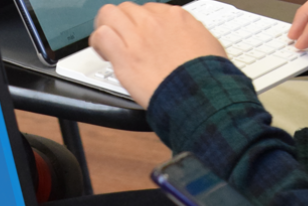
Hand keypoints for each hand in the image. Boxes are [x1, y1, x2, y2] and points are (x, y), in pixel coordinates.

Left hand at [89, 2, 225, 107]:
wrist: (200, 94)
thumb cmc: (207, 77)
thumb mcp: (209, 46)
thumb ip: (193, 38)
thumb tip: (190, 41)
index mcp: (176, 17)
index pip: (150, 10)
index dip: (142, 25)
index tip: (142, 38)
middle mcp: (154, 22)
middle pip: (128, 9)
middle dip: (124, 24)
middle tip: (124, 41)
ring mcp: (138, 36)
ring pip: (109, 15)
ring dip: (107, 28)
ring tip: (108, 44)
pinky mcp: (125, 55)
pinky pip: (101, 35)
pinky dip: (98, 43)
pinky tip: (103, 53)